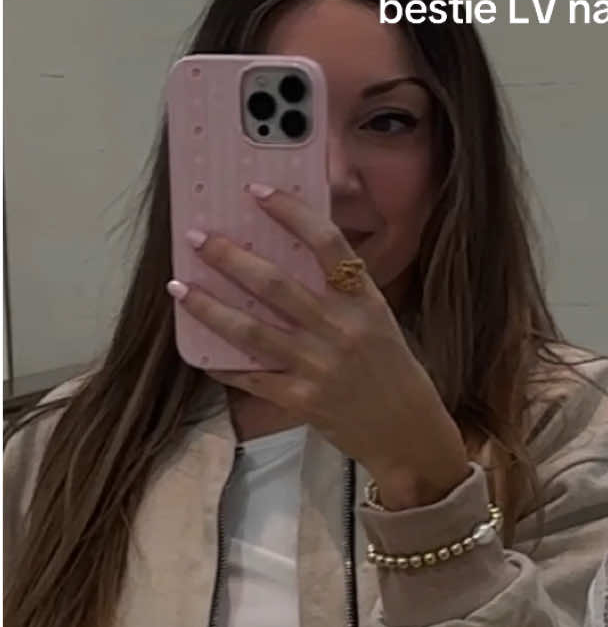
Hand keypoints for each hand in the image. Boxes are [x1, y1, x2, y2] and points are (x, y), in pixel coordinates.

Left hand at [169, 187, 470, 506]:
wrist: (409, 435)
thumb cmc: (395, 374)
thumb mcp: (380, 323)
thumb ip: (343, 295)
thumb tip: (288, 261)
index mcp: (365, 303)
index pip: (327, 244)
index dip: (291, 213)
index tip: (257, 191)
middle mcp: (341, 330)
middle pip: (274, 284)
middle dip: (228, 257)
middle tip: (196, 238)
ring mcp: (319, 367)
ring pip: (251, 330)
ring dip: (209, 307)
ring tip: (179, 287)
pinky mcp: (302, 401)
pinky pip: (251, 377)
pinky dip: (222, 364)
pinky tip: (199, 351)